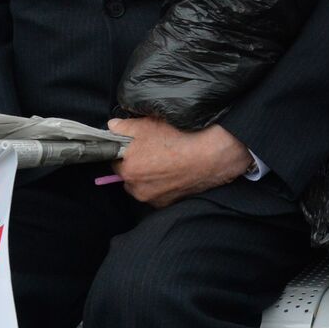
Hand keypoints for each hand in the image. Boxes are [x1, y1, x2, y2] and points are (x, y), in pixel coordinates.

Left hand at [107, 118, 251, 207]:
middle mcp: (136, 187)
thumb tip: (113, 126)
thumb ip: (125, 126)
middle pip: (128, 174)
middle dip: (137, 164)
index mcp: (127, 167)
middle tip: (155, 150)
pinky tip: (176, 171)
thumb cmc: (183, 136)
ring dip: (150, 176)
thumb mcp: (150, 123)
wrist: (215, 154)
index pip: (114, 159)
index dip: (126, 150)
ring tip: (168, 161)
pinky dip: (163, 185)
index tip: (136, 144)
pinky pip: (158, 193)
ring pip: (143, 185)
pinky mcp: (167, 204)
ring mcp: (152, 198)